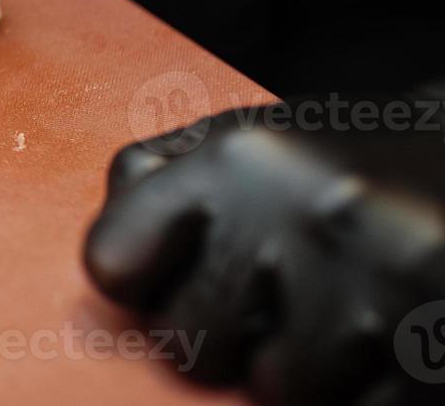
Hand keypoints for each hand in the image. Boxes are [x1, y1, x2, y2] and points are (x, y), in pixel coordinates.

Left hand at [84, 86, 444, 404]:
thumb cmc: (338, 163)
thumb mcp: (246, 139)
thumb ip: (159, 181)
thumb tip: (107, 256)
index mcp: (240, 159)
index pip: (114, 263)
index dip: (137, 278)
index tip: (167, 270)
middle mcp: (303, 215)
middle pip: (186, 343)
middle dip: (220, 328)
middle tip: (269, 291)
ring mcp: (377, 286)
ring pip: (272, 389)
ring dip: (295, 364)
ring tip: (334, 307)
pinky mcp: (432, 351)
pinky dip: (359, 388)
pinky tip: (381, 330)